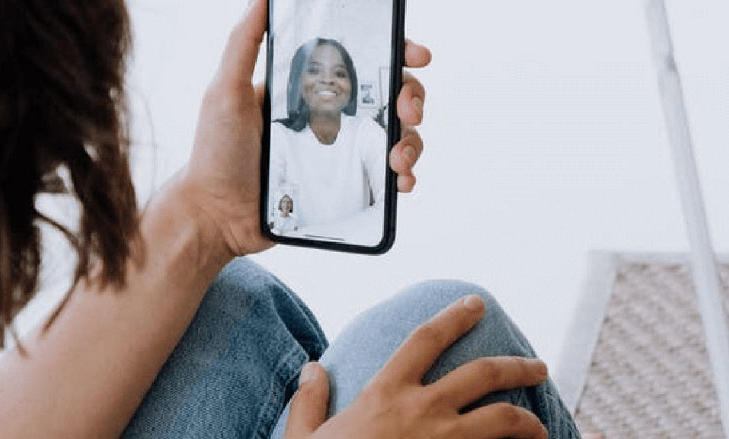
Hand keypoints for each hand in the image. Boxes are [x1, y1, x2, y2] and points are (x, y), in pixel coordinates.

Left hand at [180, 0, 431, 257]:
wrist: (217, 216)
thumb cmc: (216, 154)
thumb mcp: (225, 91)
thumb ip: (244, 43)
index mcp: (308, 88)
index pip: (361, 60)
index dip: (394, 53)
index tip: (413, 55)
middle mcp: (330, 115)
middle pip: (389, 96)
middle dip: (411, 97)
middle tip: (409, 111)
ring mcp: (339, 151)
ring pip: (395, 135)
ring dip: (412, 141)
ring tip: (400, 158)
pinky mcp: (343, 184)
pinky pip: (384, 175)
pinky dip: (403, 176)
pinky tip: (401, 181)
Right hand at [286, 296, 549, 438]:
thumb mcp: (304, 437)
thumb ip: (309, 401)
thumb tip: (312, 369)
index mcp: (385, 393)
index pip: (426, 339)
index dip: (454, 316)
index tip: (476, 304)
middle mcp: (421, 410)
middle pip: (483, 374)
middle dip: (517, 365)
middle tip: (537, 366)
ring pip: (502, 418)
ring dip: (528, 418)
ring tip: (539, 423)